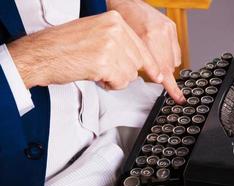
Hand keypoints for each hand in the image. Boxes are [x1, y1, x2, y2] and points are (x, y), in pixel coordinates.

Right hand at [7, 11, 162, 89]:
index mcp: (114, 20)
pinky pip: (120, 82)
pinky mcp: (104, 63)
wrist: (42, 54)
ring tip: (97, 70)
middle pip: (138, 62)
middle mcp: (115, 29)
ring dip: (116, 78)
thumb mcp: (96, 33)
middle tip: (107, 70)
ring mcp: (111, 45)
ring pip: (130, 74)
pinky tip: (95, 75)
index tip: (158, 75)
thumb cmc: (64, 46)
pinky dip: (110, 84)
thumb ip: (119, 42)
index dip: (150, 64)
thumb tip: (137, 59)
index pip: (142, 46)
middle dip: (125, 71)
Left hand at [108, 0, 185, 103]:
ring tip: (155, 56)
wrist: (128, 3)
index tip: (179, 97)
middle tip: (152, 70)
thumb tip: (152, 78)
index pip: (163, 70)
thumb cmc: (123, 23)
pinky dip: (169, 56)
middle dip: (161, 72)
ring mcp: (168, 31)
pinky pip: (176, 51)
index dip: (171, 87)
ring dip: (166, 64)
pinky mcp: (172, 28)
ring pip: (173, 60)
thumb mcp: (126, 47)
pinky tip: (160, 51)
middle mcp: (161, 34)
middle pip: (168, 67)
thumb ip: (140, 63)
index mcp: (148, 39)